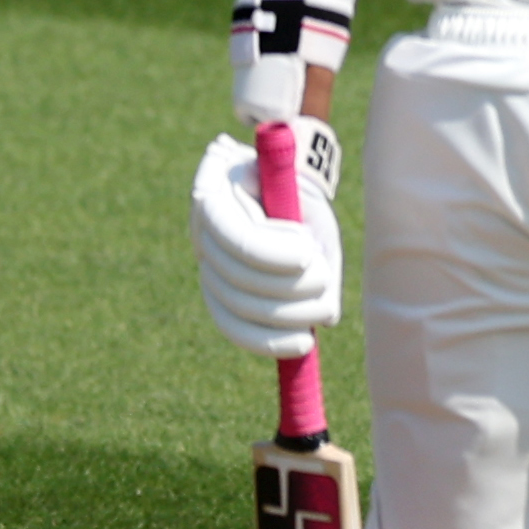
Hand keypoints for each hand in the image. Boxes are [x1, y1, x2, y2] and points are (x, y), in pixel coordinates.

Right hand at [190, 126, 341, 356]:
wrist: (273, 184)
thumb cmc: (299, 194)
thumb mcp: (312, 207)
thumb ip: (316, 246)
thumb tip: (327, 314)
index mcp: (216, 195)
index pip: (239, 237)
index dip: (274, 253)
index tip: (310, 253)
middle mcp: (201, 232)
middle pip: (238, 277)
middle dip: (291, 288)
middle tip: (327, 282)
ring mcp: (205, 263)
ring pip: (235, 305)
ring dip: (288, 314)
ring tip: (325, 309)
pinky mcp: (215, 291)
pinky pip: (232, 325)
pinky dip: (267, 340)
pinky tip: (301, 344)